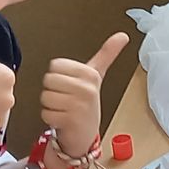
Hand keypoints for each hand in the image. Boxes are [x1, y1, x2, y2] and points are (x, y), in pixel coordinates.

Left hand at [39, 31, 130, 156]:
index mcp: (90, 73)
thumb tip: (122, 35)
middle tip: (66, 98)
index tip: (70, 84)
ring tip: (64, 109)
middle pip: (49, 80)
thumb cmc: (85, 102)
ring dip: (51, 105)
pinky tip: (62, 119)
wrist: (85, 133)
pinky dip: (51, 118)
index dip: (58, 76)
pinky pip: (46, 113)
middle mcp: (87, 88)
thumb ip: (107, 54)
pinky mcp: (71, 121)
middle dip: (53, 91)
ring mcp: (79, 105)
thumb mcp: (96, 75)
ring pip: (46, 97)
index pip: (55, 65)